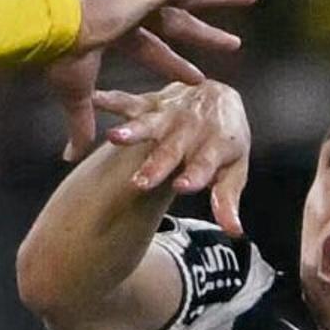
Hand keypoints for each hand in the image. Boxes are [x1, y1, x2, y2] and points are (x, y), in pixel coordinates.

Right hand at [56, 0, 256, 156]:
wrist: (57, 31)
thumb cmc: (60, 59)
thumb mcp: (77, 94)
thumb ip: (81, 122)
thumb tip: (72, 156)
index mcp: (115, 32)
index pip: (153, 51)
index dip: (175, 67)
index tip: (199, 81)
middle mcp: (132, 10)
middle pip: (181, 23)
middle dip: (207, 33)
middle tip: (234, 44)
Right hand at [95, 79, 250, 235]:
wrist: (220, 97)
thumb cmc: (225, 143)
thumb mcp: (234, 170)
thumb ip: (227, 200)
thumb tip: (234, 232)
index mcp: (215, 146)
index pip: (204, 164)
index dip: (194, 175)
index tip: (181, 187)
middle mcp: (192, 130)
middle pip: (172, 150)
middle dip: (155, 165)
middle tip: (140, 183)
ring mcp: (171, 115)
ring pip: (150, 125)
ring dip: (132, 131)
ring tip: (114, 138)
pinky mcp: (152, 103)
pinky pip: (129, 102)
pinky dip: (112, 100)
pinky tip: (94, 100)